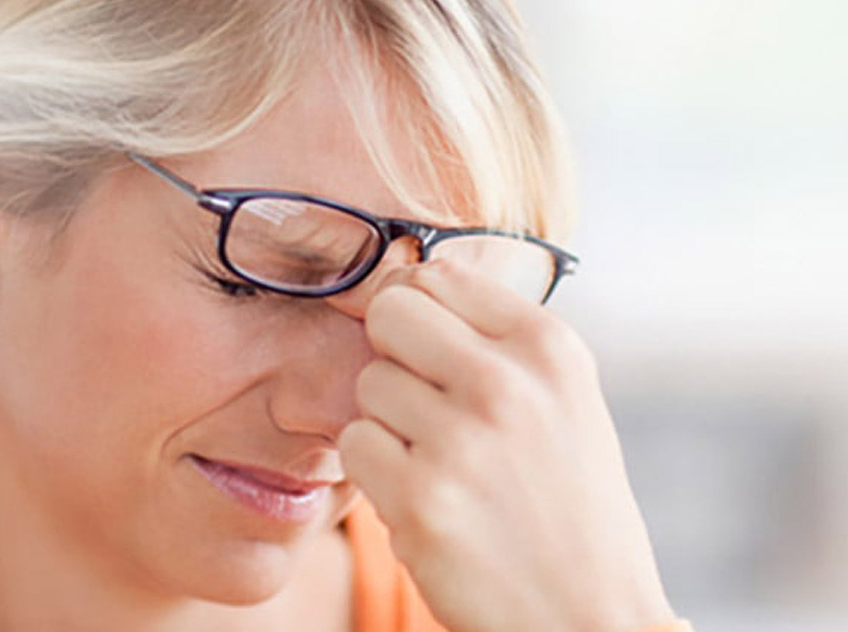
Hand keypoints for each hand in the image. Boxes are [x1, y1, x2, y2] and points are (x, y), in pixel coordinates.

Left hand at [337, 258, 677, 631]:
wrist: (591, 614)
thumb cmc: (567, 501)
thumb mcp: (561, 398)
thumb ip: (492, 339)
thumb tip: (402, 283)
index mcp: (549, 348)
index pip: (439, 274)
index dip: (416, 306)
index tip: (423, 344)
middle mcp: (507, 383)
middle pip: (390, 312)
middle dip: (393, 353)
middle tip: (423, 402)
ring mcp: (461, 442)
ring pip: (367, 384)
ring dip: (390, 424)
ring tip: (441, 464)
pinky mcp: (422, 500)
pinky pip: (355, 447)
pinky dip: (379, 474)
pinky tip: (426, 498)